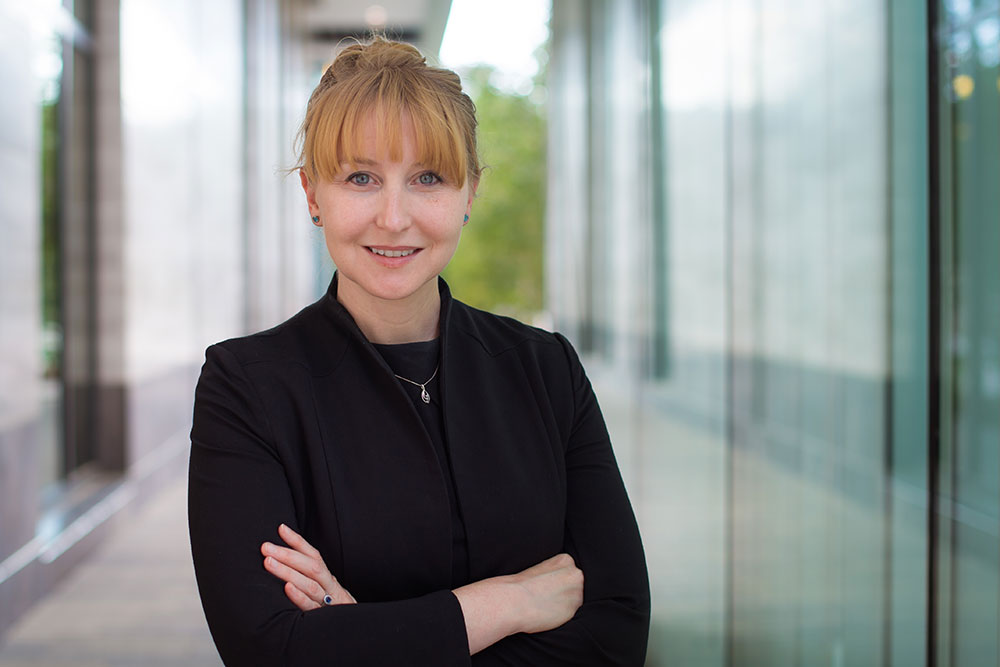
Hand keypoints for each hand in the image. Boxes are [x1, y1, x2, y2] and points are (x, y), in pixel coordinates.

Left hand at [261, 523, 355, 610]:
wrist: (354, 632)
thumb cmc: (332, 609)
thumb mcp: (324, 590)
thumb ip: (310, 577)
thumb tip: (286, 559)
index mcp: (328, 578)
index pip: (314, 555)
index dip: (297, 541)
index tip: (280, 529)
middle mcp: (329, 586)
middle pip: (311, 567)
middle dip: (287, 555)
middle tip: (266, 547)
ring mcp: (327, 603)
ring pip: (309, 584)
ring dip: (288, 572)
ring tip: (269, 563)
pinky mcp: (322, 619)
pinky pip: (311, 607)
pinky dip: (299, 597)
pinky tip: (287, 588)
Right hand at [453, 552, 583, 653]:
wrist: (513, 600)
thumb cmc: (521, 586)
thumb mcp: (541, 570)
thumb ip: (556, 574)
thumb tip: (562, 585)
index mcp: (566, 559)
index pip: (570, 573)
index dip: (558, 582)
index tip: (546, 585)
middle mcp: (576, 574)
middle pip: (576, 586)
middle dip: (565, 592)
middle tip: (546, 596)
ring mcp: (576, 592)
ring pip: (575, 600)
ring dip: (565, 605)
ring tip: (546, 604)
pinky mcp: (573, 610)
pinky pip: (570, 614)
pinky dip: (561, 616)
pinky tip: (548, 612)